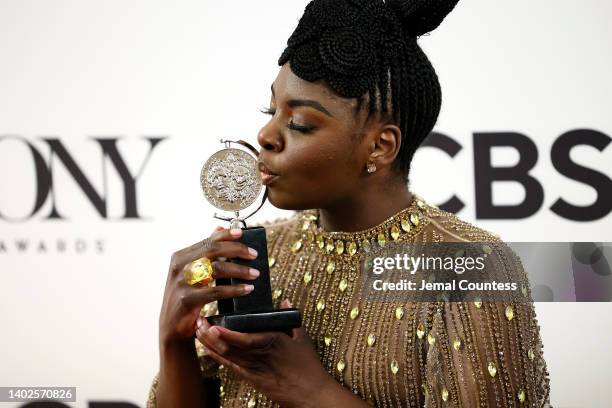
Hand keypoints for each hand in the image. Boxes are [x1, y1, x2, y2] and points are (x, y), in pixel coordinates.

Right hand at [158, 226, 260, 346]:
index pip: (207, 240)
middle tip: (254, 255)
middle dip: (237, 250)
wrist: (171, 327)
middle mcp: (179, 266)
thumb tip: (219, 229)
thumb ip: (203, 252)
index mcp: (180, 257)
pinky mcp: (187, 300)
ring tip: (254, 274)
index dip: (226, 235)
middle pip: (213, 250)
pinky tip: (247, 289)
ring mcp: (182, 283)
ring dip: (240, 270)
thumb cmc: (185, 297)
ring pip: (216, 269)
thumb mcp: (191, 272)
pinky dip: (235, 289)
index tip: (242, 233)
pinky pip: (216, 291)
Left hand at [195, 299, 333, 407]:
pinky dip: (217, 357)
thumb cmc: (307, 366)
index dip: (226, 333)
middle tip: (198, 322)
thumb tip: (285, 301)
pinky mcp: (252, 378)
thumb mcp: (302, 337)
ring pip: (226, 356)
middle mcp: (259, 355)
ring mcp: (254, 369)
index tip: (212, 324)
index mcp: (272, 341)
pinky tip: (207, 349)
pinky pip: (230, 366)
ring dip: (210, 344)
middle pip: (229, 346)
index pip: (244, 338)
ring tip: (197, 332)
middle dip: (210, 334)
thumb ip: (290, 318)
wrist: (309, 393)